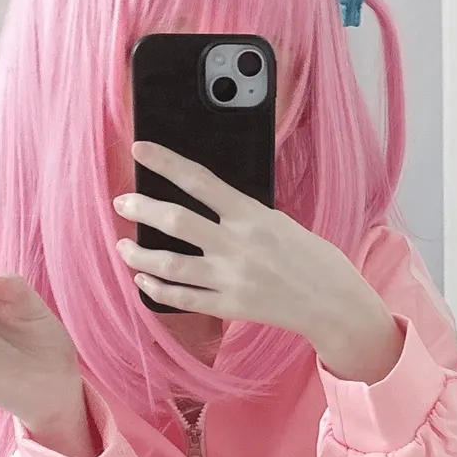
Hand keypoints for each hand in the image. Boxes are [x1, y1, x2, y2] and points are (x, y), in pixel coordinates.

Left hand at [114, 143, 404, 383]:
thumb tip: (207, 204)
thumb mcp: (279, 222)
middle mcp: (237, 246)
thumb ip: (243, 214)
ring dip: (139, 255)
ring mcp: (231, 279)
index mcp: (252, 216)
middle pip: (175, 221)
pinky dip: (157, 289)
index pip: (199, 180)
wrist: (334, 303)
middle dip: (141, 209)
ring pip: (169, 265)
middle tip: (122, 203)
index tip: (140, 150)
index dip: (165, 162)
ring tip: (123, 247)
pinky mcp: (230, 307)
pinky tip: (144, 280)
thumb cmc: (311, 257)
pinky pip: (182, 298)